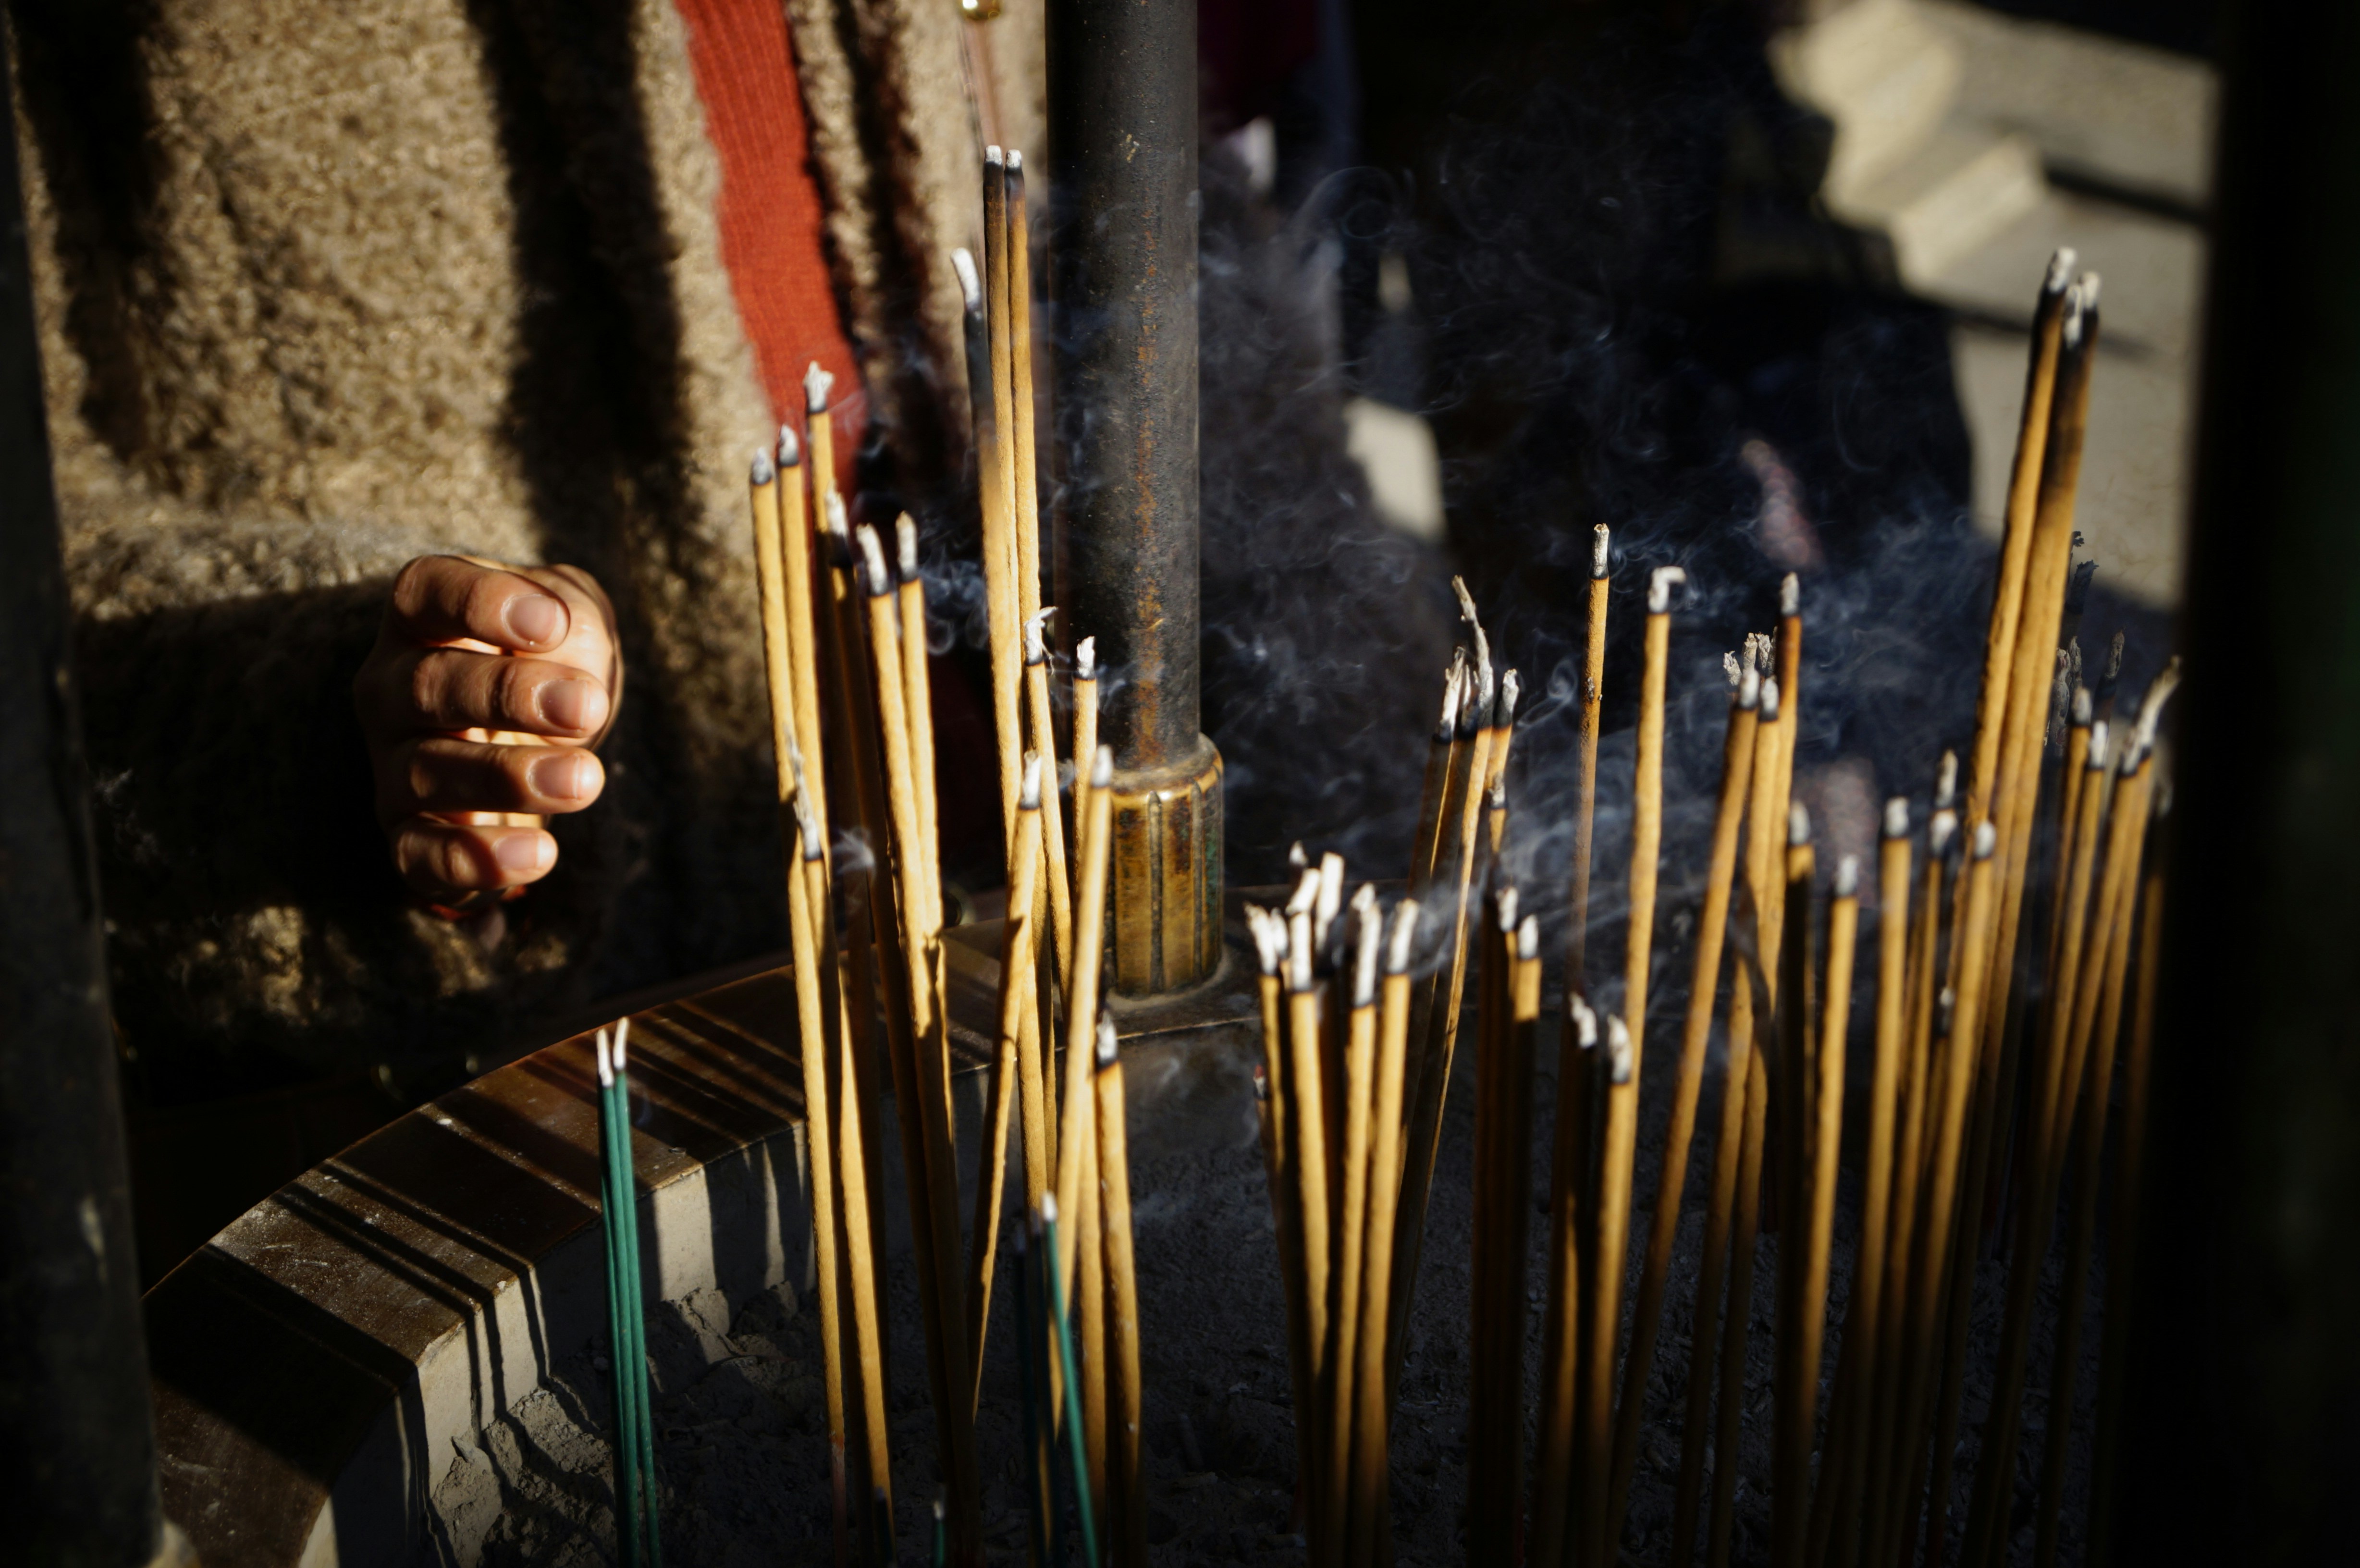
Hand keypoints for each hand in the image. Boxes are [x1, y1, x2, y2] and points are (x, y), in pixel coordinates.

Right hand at [353, 556, 621, 909]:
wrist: (541, 742)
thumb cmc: (552, 661)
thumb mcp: (569, 616)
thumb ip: (569, 610)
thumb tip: (560, 634)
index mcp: (422, 620)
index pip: (426, 593)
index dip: (480, 604)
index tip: (552, 623)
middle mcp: (391, 690)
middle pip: (427, 685)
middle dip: (508, 695)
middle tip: (585, 707)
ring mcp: (394, 767)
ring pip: (429, 771)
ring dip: (508, 778)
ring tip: (583, 779)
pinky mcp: (410, 839)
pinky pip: (421, 856)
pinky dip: (477, 860)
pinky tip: (541, 855)